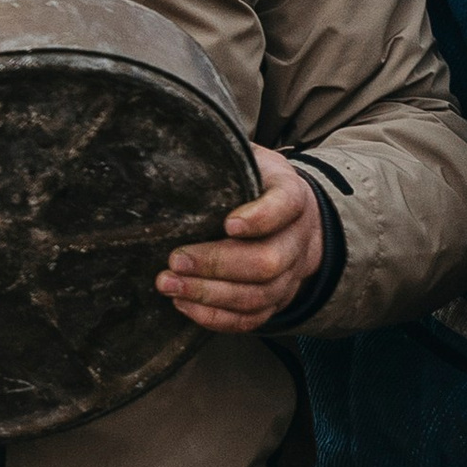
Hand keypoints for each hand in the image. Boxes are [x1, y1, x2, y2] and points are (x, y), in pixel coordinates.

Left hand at [158, 144, 323, 333]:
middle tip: (175, 259)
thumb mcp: (250, 158)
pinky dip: (216, 317)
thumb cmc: (258, 183)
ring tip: (169, 284)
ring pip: (258, 295)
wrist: (294, 218)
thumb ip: (225, 156)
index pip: (284, 206)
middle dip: (217, 264)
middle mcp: (297, 238)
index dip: (260, 217)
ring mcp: (290, 274)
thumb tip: (178, 147)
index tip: (228, 223)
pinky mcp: (276, 300)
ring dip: (209, 294)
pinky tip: (184, 304)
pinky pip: (252, 319)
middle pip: (267, 261)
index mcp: (292, 195)